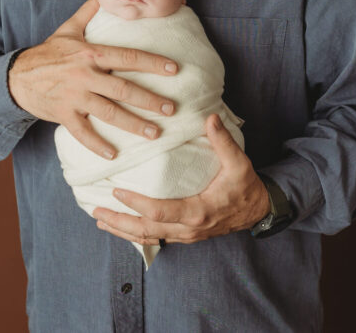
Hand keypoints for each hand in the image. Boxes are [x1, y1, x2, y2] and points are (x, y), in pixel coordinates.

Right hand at [8, 0, 178, 159]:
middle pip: (123, 89)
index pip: (128, 57)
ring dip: (133, 124)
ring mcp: (74, 96)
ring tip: (154, 133)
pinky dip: (98, 145)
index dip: (152, 63)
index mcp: (90, 53)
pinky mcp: (63, 114)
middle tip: (171, 108)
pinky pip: (83, 133)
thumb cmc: (47, 53)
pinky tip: (114, 154)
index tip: (174, 70)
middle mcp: (85, 75)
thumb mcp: (68, 28)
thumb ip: (89, 10)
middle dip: (150, 100)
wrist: (16, 76)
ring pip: (109, 113)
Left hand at [92, 114, 270, 245]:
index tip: (117, 192)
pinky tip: (122, 228)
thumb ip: (223, 141)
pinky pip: (156, 239)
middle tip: (97, 211)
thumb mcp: (239, 162)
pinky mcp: (185, 236)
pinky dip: (136, 235)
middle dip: (120, 222)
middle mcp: (188, 229)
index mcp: (198, 211)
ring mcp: (185, 236)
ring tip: (101, 221)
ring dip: (123, 231)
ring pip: (148, 239)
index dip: (136, 204)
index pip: (159, 212)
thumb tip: (210, 117)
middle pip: (146, 231)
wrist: (258, 210)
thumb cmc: (246, 186)